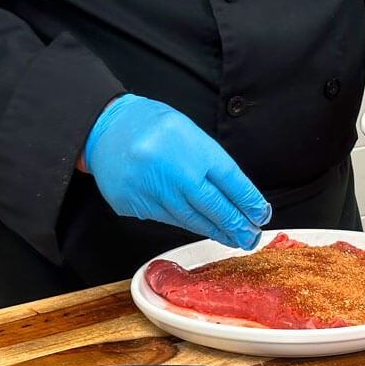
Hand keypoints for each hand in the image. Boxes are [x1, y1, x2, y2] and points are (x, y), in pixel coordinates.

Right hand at [84, 94, 271, 248]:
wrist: (103, 129)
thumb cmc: (151, 127)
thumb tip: (238, 196)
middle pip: (213, 205)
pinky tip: (201, 228)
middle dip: (236, 225)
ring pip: (191, 219)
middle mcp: (171, 169)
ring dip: (215, 231)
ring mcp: (150, 190)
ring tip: (232, 238)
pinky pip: (167, 220)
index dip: (248, 201)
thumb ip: (210, 162)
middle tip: (251, 237)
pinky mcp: (134, 205)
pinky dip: (187, 225)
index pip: (230, 179)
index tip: (260, 215)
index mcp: (189, 145)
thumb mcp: (189, 133)